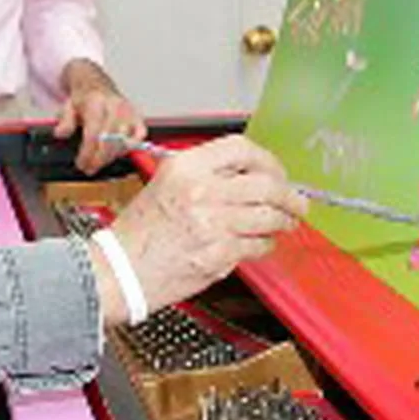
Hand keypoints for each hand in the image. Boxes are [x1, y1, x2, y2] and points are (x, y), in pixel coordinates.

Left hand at [53, 58, 145, 174]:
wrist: (96, 84)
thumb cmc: (83, 98)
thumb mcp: (67, 107)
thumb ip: (65, 121)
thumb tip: (61, 134)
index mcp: (95, 103)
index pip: (93, 134)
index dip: (87, 153)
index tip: (81, 164)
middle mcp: (114, 106)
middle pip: (109, 141)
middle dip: (98, 160)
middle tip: (89, 168)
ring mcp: (128, 111)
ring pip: (124, 141)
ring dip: (111, 156)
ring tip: (99, 161)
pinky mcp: (138, 115)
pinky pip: (140, 136)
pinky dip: (130, 147)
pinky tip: (117, 152)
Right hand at [95, 135, 307, 321]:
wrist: (121, 270)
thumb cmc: (140, 232)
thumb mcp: (165, 183)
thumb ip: (205, 173)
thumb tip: (248, 175)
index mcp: (186, 167)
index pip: (243, 149)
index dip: (269, 161)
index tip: (277, 173)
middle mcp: (201, 190)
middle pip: (267, 184)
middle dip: (290, 195)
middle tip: (297, 202)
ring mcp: (212, 224)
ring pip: (269, 216)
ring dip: (283, 220)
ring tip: (284, 222)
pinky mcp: (219, 254)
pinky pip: (258, 245)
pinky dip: (265, 244)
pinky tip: (261, 243)